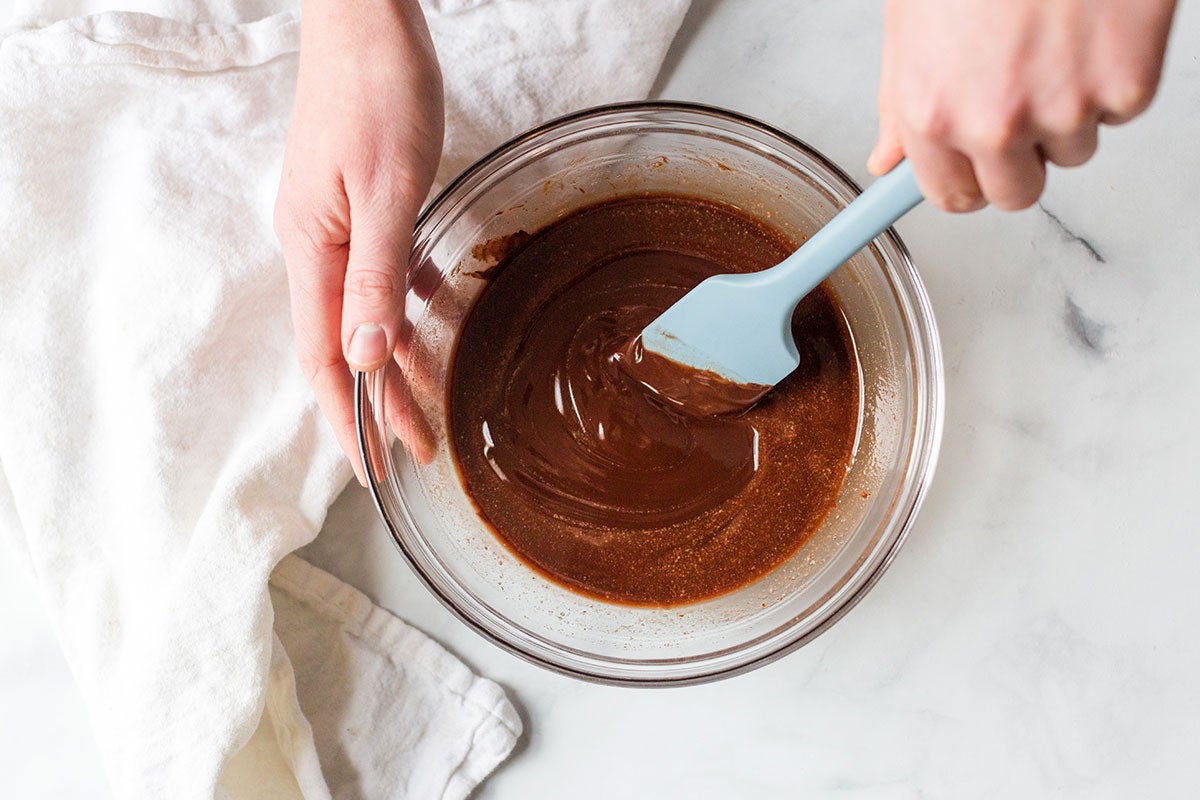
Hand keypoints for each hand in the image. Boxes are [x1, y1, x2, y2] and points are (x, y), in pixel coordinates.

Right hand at [275, 0, 442, 482]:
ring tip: (429, 405)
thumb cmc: (378, 92)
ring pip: (365, 315)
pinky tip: (433, 319)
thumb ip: (376, 276)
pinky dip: (406, 305)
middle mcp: (315, 248)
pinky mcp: (358, 204)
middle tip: (420, 453)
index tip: (375, 470)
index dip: (349, 419)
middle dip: (380, 405)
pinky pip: (382, 272)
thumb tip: (362, 357)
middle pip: (345, 347)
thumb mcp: (388, 190)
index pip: (324, 359)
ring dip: (396, 362)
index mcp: (313, 252)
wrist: (366, 17)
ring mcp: (335, 226)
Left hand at [869, 0, 1175, 211]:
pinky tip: (1090, 30)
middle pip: (1017, 193)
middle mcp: (994, 123)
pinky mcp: (1128, 85)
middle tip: (1022, 98)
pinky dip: (1113, 78)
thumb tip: (888, 160)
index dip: (966, 179)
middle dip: (1020, 158)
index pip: (950, 198)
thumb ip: (900, 102)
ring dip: (1068, 113)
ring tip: (1053, 43)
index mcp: (932, 112)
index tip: (974, 167)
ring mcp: (1065, 108)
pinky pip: (1120, 113)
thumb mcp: (912, 22)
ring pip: (1073, 152)